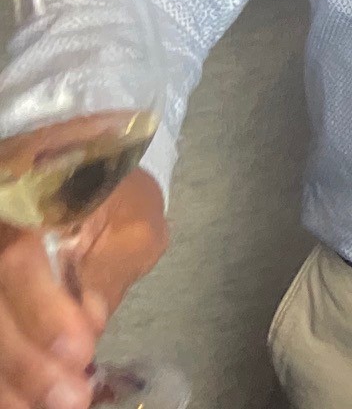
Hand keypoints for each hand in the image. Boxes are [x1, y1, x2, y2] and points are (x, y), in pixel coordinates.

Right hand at [0, 171, 164, 408]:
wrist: (86, 172)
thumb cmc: (116, 198)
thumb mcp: (132, 224)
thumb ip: (108, 270)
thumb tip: (87, 324)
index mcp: (26, 196)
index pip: (16, 257)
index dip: (42, 310)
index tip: (81, 350)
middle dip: (23, 360)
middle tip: (68, 399)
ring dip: (6, 379)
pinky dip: (1, 379)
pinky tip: (20, 405)